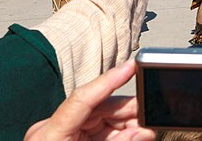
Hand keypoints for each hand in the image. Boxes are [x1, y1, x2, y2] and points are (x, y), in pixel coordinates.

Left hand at [25, 60, 154, 140]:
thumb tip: (143, 131)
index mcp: (50, 135)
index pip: (82, 98)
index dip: (108, 81)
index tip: (132, 67)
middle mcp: (54, 129)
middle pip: (99, 108)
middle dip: (129, 112)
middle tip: (152, 119)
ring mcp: (62, 134)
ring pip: (103, 118)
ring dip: (127, 124)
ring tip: (144, 132)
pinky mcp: (71, 140)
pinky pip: (100, 130)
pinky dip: (119, 134)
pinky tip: (133, 136)